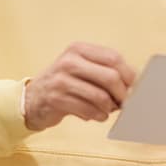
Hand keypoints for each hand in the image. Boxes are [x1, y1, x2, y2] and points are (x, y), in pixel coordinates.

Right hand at [23, 43, 137, 130]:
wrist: (32, 98)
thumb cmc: (64, 83)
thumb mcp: (81, 68)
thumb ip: (105, 71)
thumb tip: (133, 85)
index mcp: (79, 49)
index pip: (113, 58)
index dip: (128, 74)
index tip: (133, 87)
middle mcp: (69, 61)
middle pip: (110, 77)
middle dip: (122, 93)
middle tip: (123, 102)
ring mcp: (61, 80)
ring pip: (101, 97)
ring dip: (109, 108)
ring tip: (107, 110)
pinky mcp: (56, 99)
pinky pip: (88, 110)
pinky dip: (97, 116)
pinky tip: (95, 115)